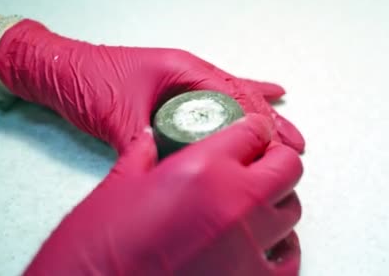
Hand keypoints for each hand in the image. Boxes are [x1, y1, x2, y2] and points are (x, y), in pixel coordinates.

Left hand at [0, 19, 304, 153]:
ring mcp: (186, 75)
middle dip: (271, 121)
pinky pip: (220, 93)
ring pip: (236, 95)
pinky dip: (245, 96)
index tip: (277, 143)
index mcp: (181, 68)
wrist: (60, 67)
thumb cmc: (87, 81)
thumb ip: (146, 144)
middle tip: (297, 144)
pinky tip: (269, 93)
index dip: (258, 120)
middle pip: (241, 95)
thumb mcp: (117, 117)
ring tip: (291, 131)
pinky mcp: (180, 85)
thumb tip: (170, 174)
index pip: (231, 95)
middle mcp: (189, 68)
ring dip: (264, 113)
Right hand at [25, 114, 303, 275]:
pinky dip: (283, 248)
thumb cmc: (95, 248)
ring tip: (259, 203)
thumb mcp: (118, 186)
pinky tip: (269, 242)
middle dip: (276, 161)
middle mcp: (235, 201)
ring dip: (278, 202)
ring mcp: (248, 245)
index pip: (253, 131)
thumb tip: (151, 140)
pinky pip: (289, 260)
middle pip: (288, 166)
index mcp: (202, 167)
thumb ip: (144, 155)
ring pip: (292, 210)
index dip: (254, 129)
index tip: (253, 133)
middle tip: (259, 165)